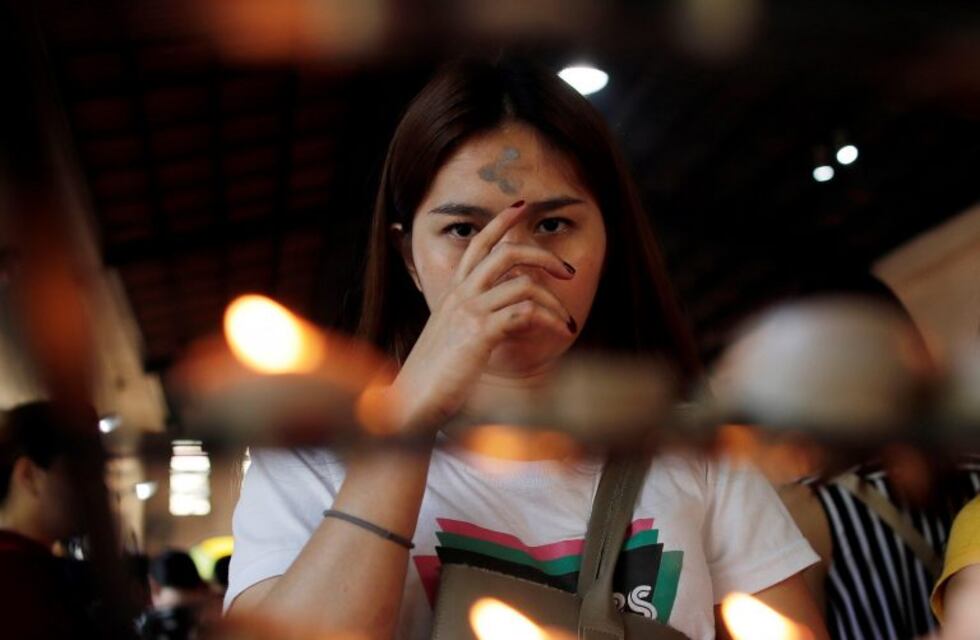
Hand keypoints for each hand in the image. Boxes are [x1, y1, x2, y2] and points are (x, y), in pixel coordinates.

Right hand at [388, 201, 576, 432]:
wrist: (411, 402)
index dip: (500, 223)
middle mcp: (460, 296)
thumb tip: (512, 317)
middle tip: (567, 270)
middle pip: (506, 253)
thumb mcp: (453, 339)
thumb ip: (476, 321)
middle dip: (543, 255)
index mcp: (453, 294)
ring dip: (554, 301)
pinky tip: (558, 332)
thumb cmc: (434, 377)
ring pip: (524, 285)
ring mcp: (469, 312)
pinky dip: (549, 320)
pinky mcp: (480, 333)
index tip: (521, 207)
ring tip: (566, 320)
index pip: (478, 245)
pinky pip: (525, 313)